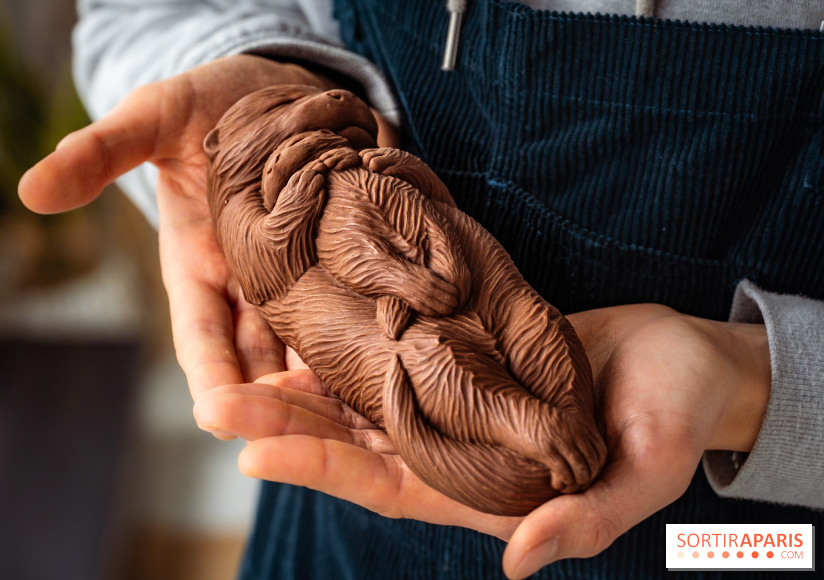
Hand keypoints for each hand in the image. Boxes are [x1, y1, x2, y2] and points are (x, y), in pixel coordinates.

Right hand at [18, 55, 396, 401]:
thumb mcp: (152, 119)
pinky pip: (356, 301)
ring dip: (330, 374)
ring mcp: (299, 274)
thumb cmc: (207, 101)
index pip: (199, 334)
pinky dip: (368, 329)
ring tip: (357, 404)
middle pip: (261, 354)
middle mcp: (249, 282)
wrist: (276, 86)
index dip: (209, 374)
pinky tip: (394, 351)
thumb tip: (31, 190)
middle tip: (301, 430)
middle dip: (277, 395)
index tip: (216, 415)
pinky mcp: (342, 258)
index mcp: (198, 265)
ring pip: (312, 339)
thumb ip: (102, 153)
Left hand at [193, 303, 769, 576]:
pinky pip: (399, 353)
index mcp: (487, 487)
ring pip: (367, 398)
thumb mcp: (645, 472)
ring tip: (247, 364)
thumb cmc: (675, 419)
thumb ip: (585, 519)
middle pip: (357, 442)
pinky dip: (356, 344)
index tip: (255, 450)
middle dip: (290, 424)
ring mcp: (459, 399)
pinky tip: (315, 327)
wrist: (687, 363)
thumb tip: (520, 563)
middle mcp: (459, 447)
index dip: (321, 470)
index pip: (387, 485)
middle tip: (220, 399)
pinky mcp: (468, 355)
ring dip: (308, 385)